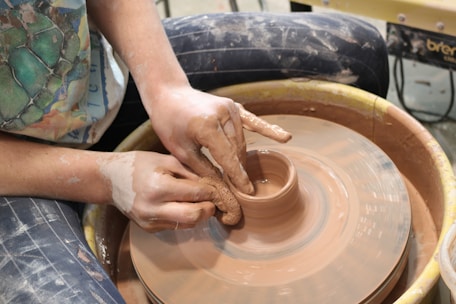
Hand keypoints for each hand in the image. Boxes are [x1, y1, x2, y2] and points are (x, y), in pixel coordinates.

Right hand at [99, 151, 215, 231]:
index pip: (196, 193)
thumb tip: (214, 183)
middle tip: (214, 200)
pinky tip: (184, 205)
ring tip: (202, 201)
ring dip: (199, 214)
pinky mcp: (149, 229)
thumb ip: (190, 171)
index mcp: (158, 187)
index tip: (219, 187)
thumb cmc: (138, 164)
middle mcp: (153, 208)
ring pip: (187, 224)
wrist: (109, 180)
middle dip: (209, 208)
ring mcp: (150, 221)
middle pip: (194, 216)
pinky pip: (176, 226)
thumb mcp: (165, 160)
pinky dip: (185, 217)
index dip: (212, 191)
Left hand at [149, 86, 291, 193]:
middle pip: (237, 150)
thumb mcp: (181, 150)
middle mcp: (222, 115)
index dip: (238, 177)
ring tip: (240, 173)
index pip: (228, 158)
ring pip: (243, 140)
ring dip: (241, 156)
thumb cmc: (169, 122)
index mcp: (207, 127)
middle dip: (238, 169)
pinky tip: (285, 137)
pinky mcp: (233, 106)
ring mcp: (230, 108)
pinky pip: (253, 120)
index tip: (248, 192)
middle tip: (239, 189)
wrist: (169, 94)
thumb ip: (204, 168)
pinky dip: (268, 129)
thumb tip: (222, 186)